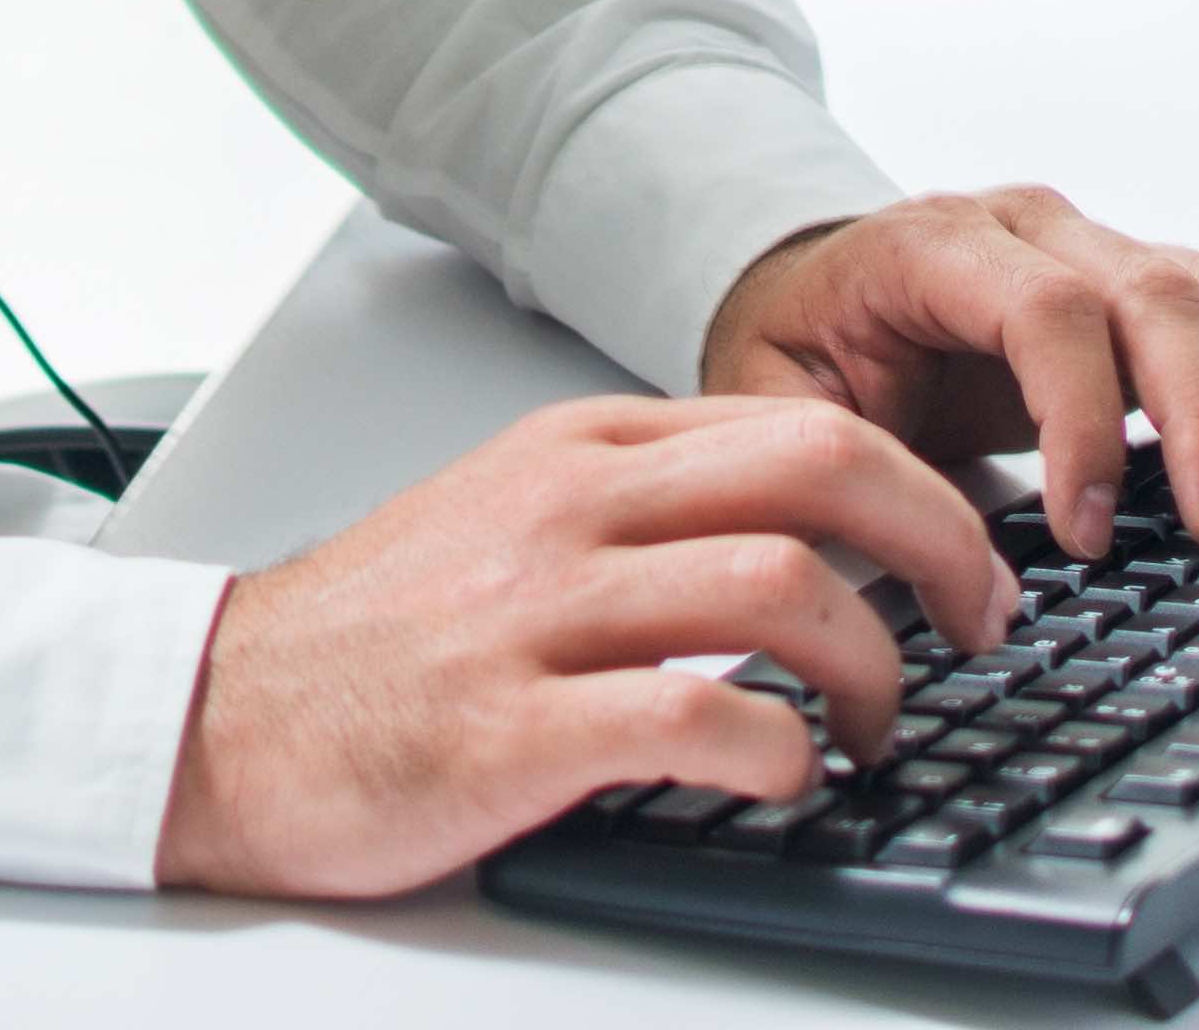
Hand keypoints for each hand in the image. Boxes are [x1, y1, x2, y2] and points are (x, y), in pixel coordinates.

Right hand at [153, 392, 1017, 897]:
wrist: (216, 718)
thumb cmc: (370, 641)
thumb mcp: (509, 519)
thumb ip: (639, 509)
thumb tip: (800, 537)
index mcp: (579, 450)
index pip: (800, 421)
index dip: (921, 488)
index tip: (967, 561)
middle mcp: (571, 508)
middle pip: (821, 468)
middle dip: (942, 542)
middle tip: (982, 622)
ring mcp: (541, 613)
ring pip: (783, 584)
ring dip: (874, 666)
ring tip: (879, 728)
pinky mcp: (515, 727)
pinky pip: (698, 717)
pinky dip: (780, 751)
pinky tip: (789, 779)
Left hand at [699, 184, 1198, 560]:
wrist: (809, 286)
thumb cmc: (800, 351)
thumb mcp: (778, 409)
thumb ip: (847, 476)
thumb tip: (953, 585)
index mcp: (934, 245)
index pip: (1041, 310)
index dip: (1080, 422)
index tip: (1088, 533)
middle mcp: (1035, 225)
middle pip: (1154, 295)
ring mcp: (1101, 244)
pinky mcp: (1149, 282)